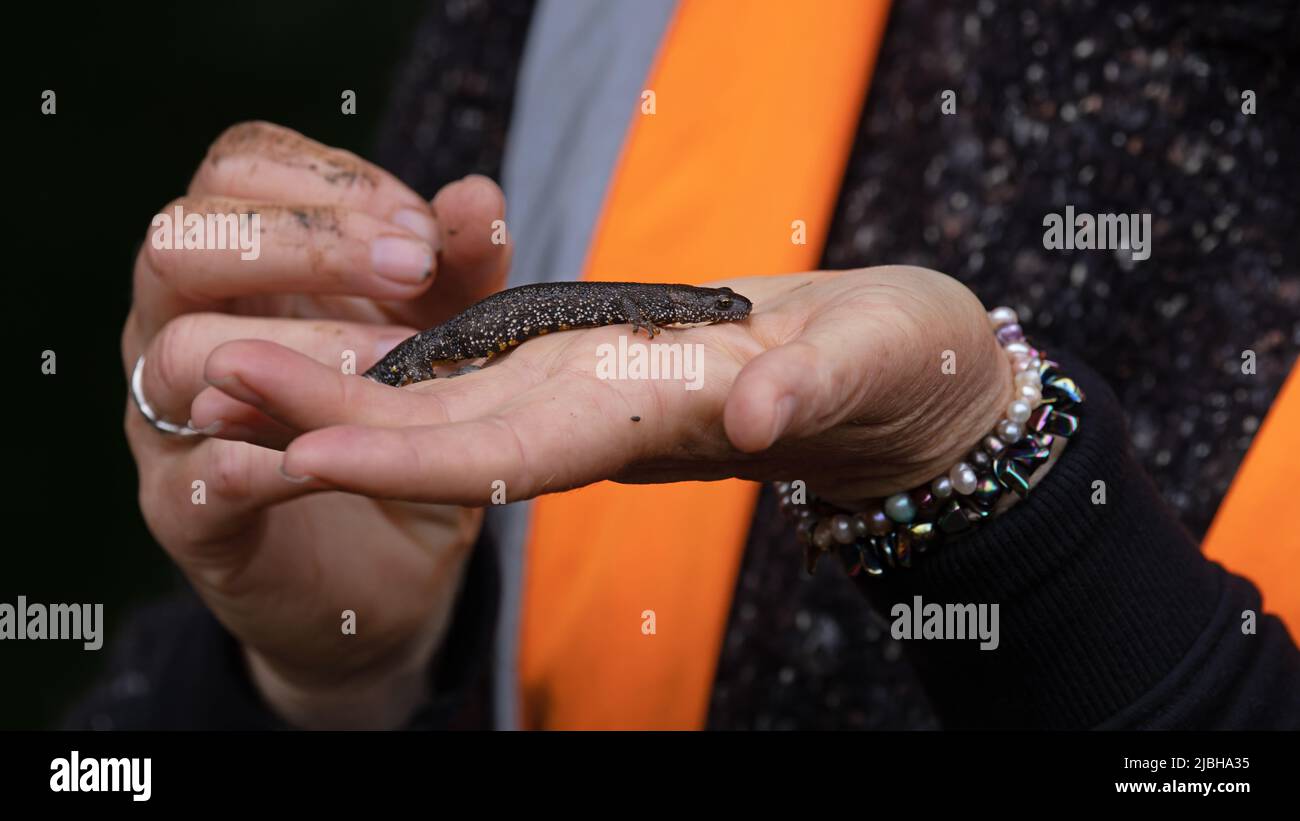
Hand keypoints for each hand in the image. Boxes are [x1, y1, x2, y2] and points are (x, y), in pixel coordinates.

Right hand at [121, 122, 510, 727]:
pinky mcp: (186, 518)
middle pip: (177, 240)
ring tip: (393, 365)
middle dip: (302, 243)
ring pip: (177, 353)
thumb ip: (458, 273)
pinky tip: (327, 460)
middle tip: (411, 273)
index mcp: (235, 268)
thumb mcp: (443, 340)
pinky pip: (198, 481)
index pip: (236, 172)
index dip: (329, 183)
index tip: (422, 229)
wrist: (387, 562)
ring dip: (298, 351)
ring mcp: (167, 425)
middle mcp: (177, 328)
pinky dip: (264, 464)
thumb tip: (476, 195)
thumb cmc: (401, 428)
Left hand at [195, 266, 1012, 508]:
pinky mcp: (588, 354)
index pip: (516, 452)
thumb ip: (821, 388)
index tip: (300, 445)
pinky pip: (477, 361)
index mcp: (658, 420)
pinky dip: (394, 357)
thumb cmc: (901, 362)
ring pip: (445, 400)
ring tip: (227, 360)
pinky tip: (323, 333)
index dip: (409, 454)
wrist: (897, 368)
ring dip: (338, 389)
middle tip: (208, 379)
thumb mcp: (876, 363)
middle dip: (329, 417)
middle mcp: (602, 417)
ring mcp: (588, 389)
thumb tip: (770, 416)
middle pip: (448, 433)